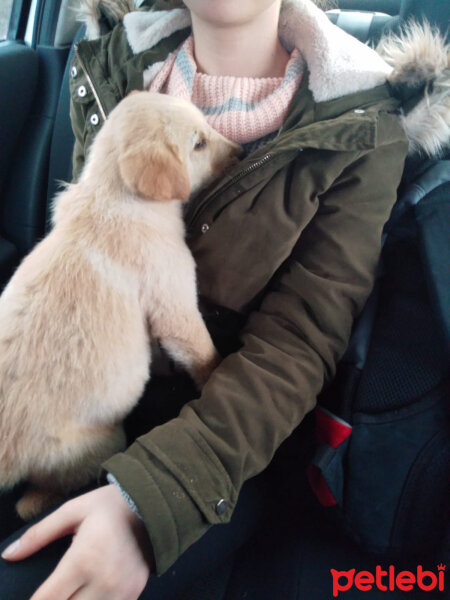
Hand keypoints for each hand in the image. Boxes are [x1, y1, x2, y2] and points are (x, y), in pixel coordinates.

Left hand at [1, 484, 153, 599]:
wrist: (154, 505)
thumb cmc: (109, 506)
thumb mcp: (72, 511)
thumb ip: (38, 534)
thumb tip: (8, 555)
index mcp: (83, 559)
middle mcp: (102, 581)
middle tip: (53, 593)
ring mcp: (120, 592)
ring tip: (69, 593)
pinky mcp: (132, 595)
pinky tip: (87, 594)